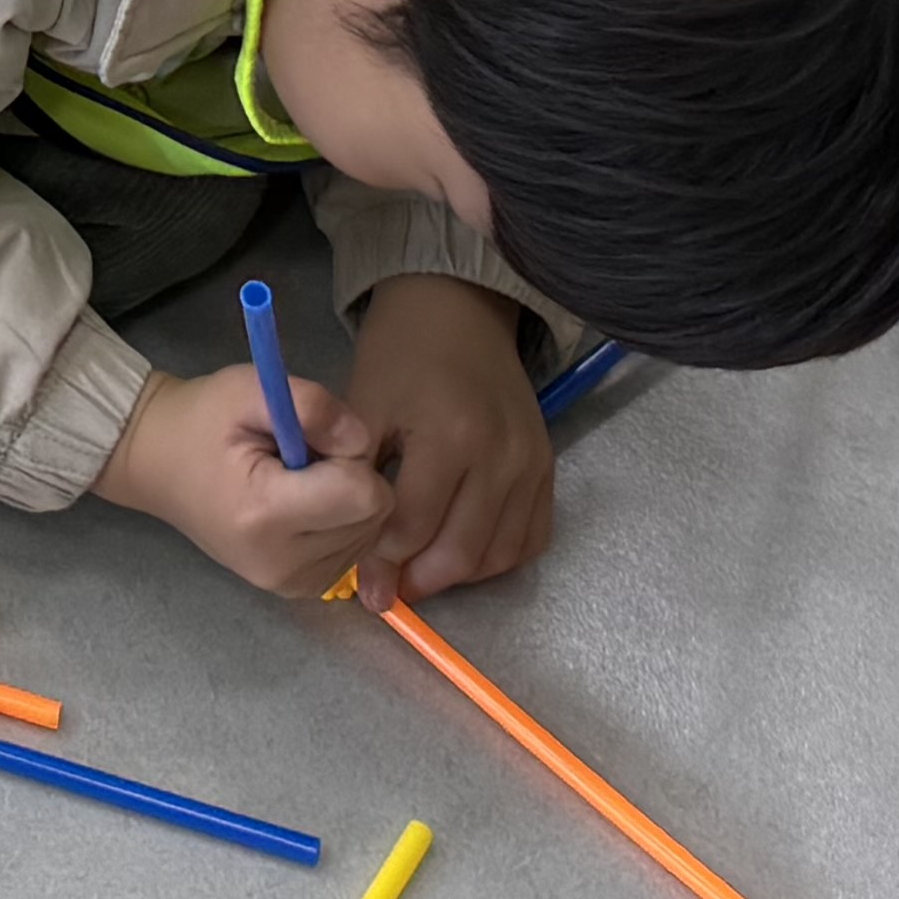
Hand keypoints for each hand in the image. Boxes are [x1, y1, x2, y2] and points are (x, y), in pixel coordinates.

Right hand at [94, 358, 391, 598]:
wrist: (157, 463)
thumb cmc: (201, 421)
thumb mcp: (250, 388)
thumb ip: (313, 406)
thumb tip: (362, 442)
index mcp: (265, 515)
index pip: (363, 494)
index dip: (349, 454)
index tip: (313, 439)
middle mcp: (281, 564)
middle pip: (373, 516)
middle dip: (351, 477)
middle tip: (302, 456)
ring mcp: (290, 584)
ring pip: (370, 534)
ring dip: (348, 500)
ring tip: (297, 479)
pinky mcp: (298, 589)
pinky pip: (354, 550)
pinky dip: (340, 522)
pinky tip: (303, 505)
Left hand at [344, 274, 557, 598]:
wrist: (458, 309)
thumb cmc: (401, 352)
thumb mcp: (365, 403)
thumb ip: (356, 474)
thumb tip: (351, 547)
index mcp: (450, 436)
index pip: (414, 524)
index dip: (383, 562)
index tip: (363, 587)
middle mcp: (501, 456)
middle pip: (461, 550)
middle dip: (421, 580)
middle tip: (391, 590)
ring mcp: (531, 464)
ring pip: (500, 554)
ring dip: (459, 576)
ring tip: (422, 573)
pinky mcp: (547, 467)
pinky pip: (530, 537)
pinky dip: (497, 558)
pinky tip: (463, 554)